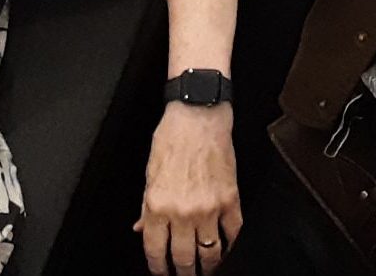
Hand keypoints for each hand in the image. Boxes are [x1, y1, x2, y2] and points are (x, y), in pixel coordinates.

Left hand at [135, 103, 240, 275]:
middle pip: (184, 259)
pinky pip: (233, 233)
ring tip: (206, 270)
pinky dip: (231, 245)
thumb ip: (145, 206)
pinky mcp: (231, 199)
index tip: (161, 272)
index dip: (158, 268)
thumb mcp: (149, 173)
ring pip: (210, 253)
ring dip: (208, 266)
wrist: (198, 115)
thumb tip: (141, 228)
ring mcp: (209, 208)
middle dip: (184, 273)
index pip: (155, 251)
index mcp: (157, 206)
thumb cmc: (172, 137)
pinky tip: (226, 248)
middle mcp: (182, 212)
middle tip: (185, 275)